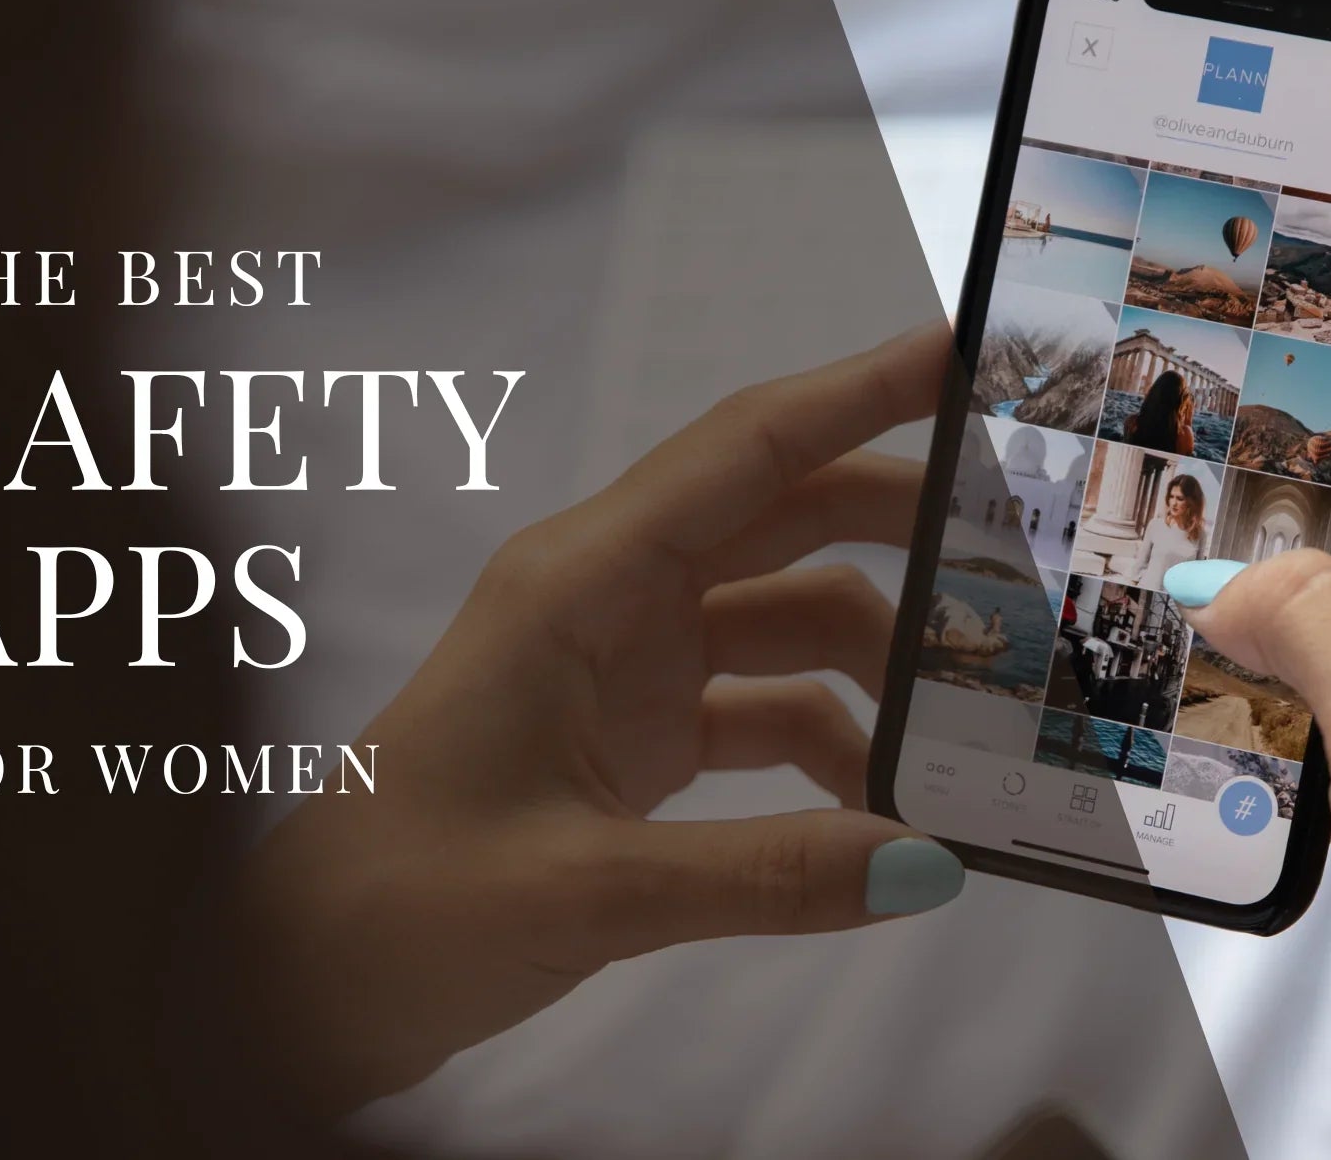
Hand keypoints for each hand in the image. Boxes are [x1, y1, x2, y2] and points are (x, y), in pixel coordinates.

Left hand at [232, 324, 965, 1112]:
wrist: (305, 984)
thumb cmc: (402, 905)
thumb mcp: (587, 890)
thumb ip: (764, 876)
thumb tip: (931, 863)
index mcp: (578, 582)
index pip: (745, 451)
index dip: (859, 390)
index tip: (965, 347)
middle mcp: (608, 599)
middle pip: (786, 519)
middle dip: (904, 526)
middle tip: (1025, 542)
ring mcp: (624, 666)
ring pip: (787, 619)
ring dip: (877, 666)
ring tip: (970, 727)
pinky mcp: (634, 736)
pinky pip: (766, 708)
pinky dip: (832, 748)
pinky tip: (880, 814)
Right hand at [1165, 319, 1330, 1159]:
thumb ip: (1316, 618)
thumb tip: (1224, 574)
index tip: (1277, 279)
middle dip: (1262, 450)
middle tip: (1150, 419)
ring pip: (1307, 587)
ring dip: (1229, 569)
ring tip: (1125, 541)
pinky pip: (1286, 688)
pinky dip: (1224, 671)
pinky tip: (1156, 676)